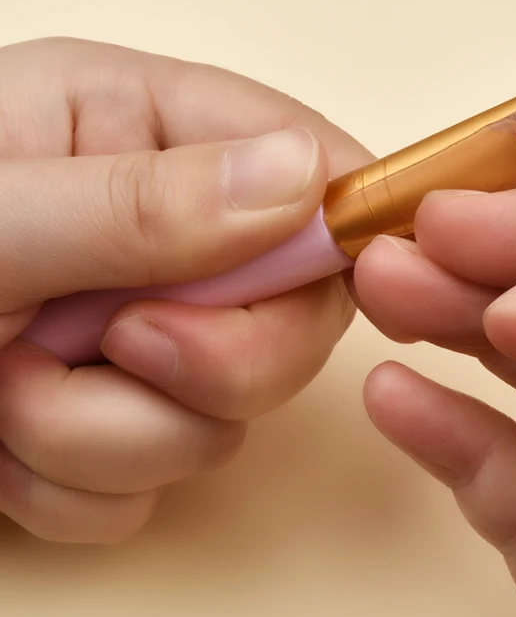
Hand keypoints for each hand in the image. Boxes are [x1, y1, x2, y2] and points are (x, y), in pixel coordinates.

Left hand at [0, 38, 368, 542]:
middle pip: (297, 313)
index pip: (312, 163)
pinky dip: (73, 487)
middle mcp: (157, 230)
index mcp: (137, 129)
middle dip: (208, 363)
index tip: (310, 289)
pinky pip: (156, 483)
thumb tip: (307, 183)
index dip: (340, 230)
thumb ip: (138, 204)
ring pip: (225, 417)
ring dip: (108, 436)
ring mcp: (136, 333)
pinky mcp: (107, 422)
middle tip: (107, 346)